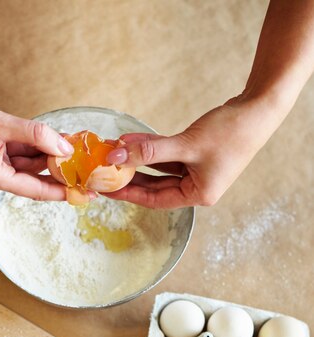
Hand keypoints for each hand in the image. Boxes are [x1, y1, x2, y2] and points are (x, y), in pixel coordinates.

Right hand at [0, 87, 72, 199]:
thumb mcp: (1, 123)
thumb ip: (36, 135)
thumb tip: (64, 147)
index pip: (35, 190)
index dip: (61, 192)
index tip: (83, 194)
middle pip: (32, 177)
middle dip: (56, 169)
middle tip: (83, 165)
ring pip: (25, 164)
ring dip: (45, 155)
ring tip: (70, 146)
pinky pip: (16, 154)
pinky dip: (32, 147)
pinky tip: (49, 140)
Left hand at [106, 96, 277, 208]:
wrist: (259, 108)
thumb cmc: (230, 132)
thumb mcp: (186, 144)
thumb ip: (150, 151)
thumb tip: (117, 154)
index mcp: (199, 195)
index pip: (156, 200)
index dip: (130, 195)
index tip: (107, 189)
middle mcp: (198, 188)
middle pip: (155, 187)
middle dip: (131, 177)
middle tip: (105, 173)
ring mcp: (198, 172)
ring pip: (160, 169)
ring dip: (139, 159)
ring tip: (115, 152)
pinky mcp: (198, 156)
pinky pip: (168, 156)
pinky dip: (152, 149)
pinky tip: (133, 141)